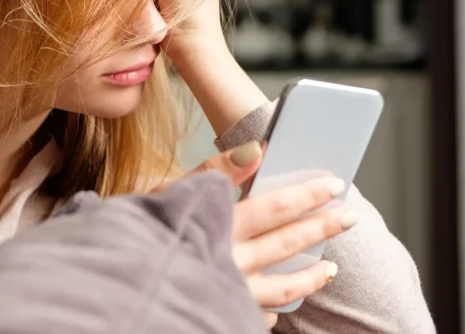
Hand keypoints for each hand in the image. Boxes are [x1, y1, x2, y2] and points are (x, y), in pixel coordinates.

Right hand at [155, 142, 358, 328]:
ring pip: (282, 287)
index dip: (307, 194)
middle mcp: (227, 260)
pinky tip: (278, 306)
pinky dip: (271, 308)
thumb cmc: (135, 228)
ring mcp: (226, 290)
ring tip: (329, 268)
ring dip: (309, 276)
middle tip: (349, 216)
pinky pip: (255, 314)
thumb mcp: (166, 191)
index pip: (275, 206)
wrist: (115, 278)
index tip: (333, 183)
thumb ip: (213, 170)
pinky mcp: (220, 311)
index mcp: (216, 225)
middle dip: (322, 227)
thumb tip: (256, 149)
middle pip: (286, 242)